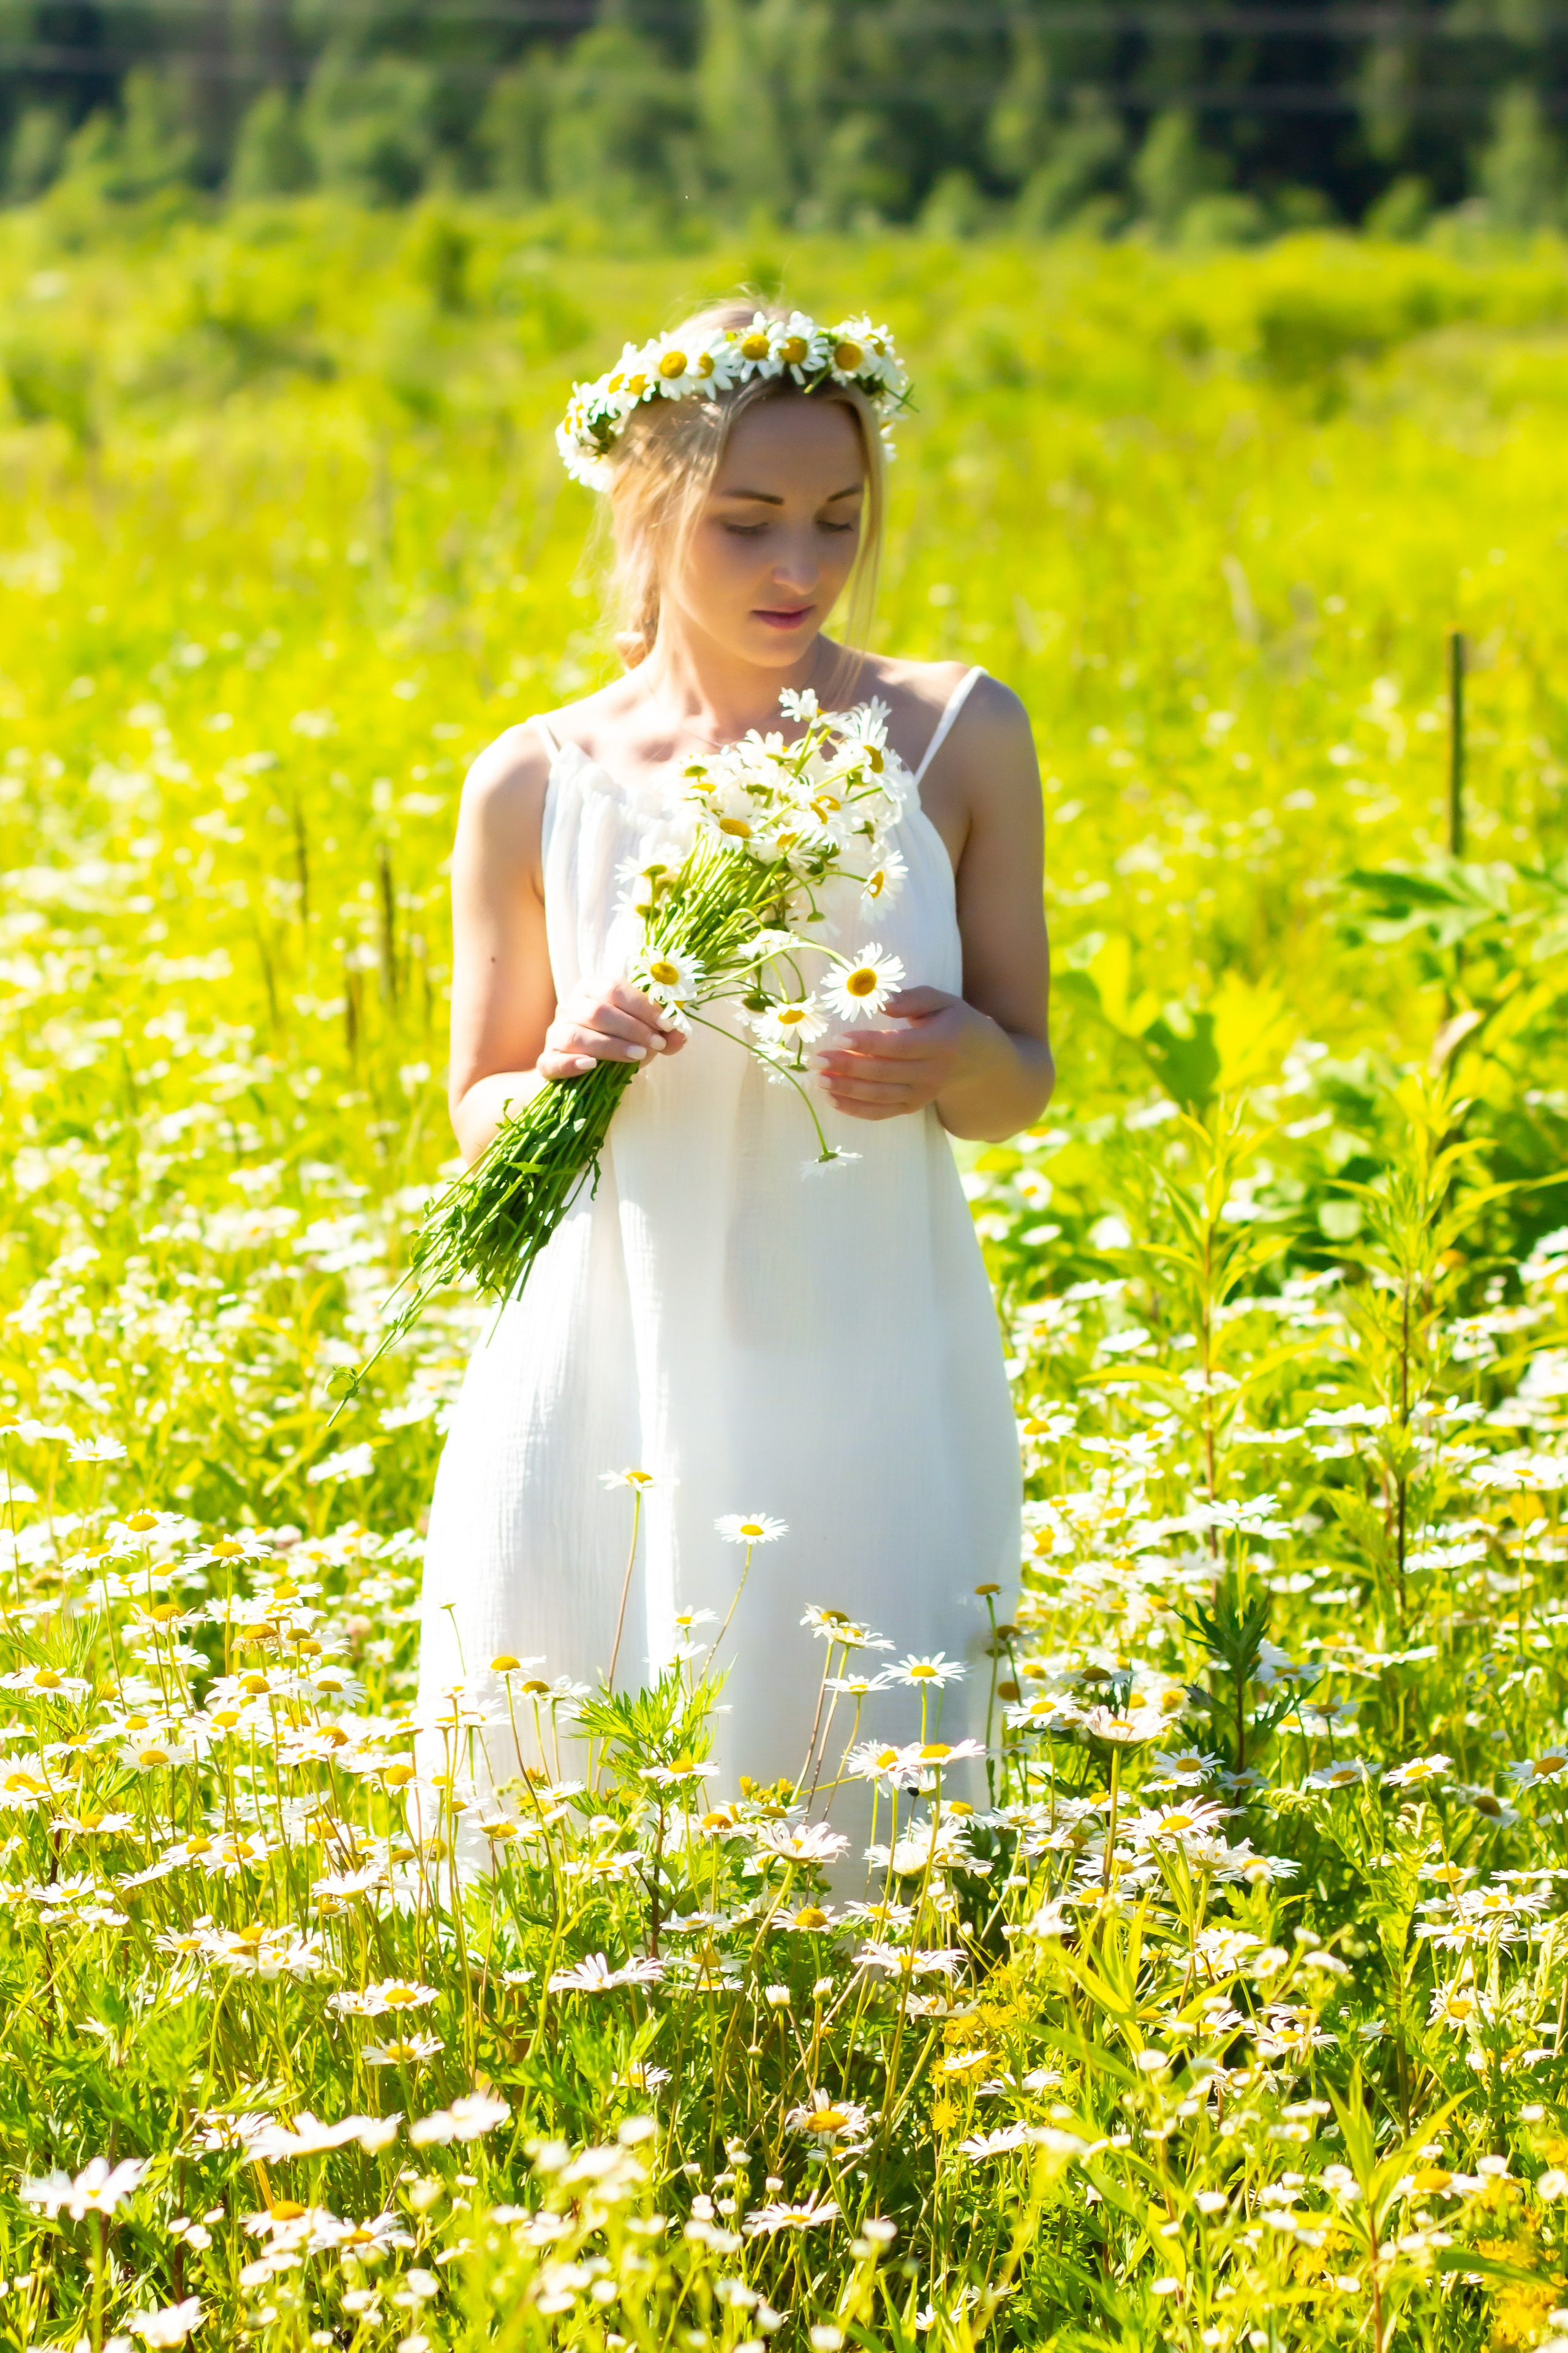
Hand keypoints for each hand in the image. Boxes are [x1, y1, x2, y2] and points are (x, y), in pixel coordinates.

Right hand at [538, 978, 685, 1079]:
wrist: (582, 1070)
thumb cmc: (617, 1043)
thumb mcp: (643, 1036)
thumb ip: (663, 1035)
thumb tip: (680, 1036)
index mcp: (591, 989)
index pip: (615, 989)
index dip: (643, 1006)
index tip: (667, 1024)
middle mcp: (569, 1006)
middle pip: (598, 1011)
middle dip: (632, 1028)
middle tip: (657, 1044)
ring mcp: (555, 1033)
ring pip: (577, 1035)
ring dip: (610, 1046)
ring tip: (638, 1056)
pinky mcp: (547, 1060)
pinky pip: (553, 1061)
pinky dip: (572, 1063)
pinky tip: (592, 1066)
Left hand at [813, 987, 1004, 1122]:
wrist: (978, 1060)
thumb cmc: (953, 1022)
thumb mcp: (942, 1001)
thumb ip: (913, 998)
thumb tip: (883, 1002)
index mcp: (941, 1043)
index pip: (898, 1046)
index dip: (867, 1044)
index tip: (838, 1037)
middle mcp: (933, 1073)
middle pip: (884, 1073)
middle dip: (847, 1067)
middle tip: (817, 1059)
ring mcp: (923, 1094)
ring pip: (879, 1096)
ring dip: (846, 1090)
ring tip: (818, 1078)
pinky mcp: (913, 1107)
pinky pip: (881, 1113)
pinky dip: (855, 1109)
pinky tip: (832, 1098)